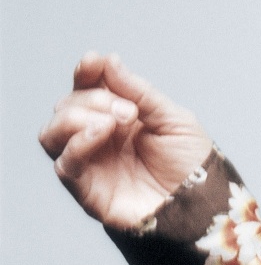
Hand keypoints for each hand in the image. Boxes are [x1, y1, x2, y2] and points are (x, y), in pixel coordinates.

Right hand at [39, 53, 212, 229]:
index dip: (85, 73)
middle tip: (128, 111)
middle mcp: (98, 139)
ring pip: (52, 133)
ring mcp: (90, 164)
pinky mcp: (88, 191)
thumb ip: (139, 91)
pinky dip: (78, 143)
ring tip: (112, 121)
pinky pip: (65, 164)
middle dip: (94, 99)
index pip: (86, 89)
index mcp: (117, 118)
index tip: (94, 62)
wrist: (203, 203)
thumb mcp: (173, 118)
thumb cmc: (192, 164)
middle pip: (66, 107)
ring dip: (76, 117)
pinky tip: (101, 132)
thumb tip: (108, 61)